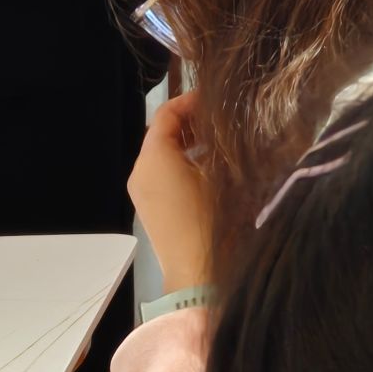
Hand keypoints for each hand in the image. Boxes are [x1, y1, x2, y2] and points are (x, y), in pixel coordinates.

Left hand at [131, 89, 211, 291]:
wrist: (197, 273)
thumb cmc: (212, 219)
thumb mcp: (223, 173)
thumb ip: (223, 142)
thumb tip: (232, 123)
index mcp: (153, 158)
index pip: (166, 113)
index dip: (191, 100)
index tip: (219, 98)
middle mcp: (140, 171)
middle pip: (161, 132)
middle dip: (190, 120)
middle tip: (223, 117)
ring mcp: (141, 191)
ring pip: (161, 153)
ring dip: (187, 141)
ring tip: (220, 140)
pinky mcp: (148, 207)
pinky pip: (161, 172)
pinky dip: (181, 160)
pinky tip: (209, 167)